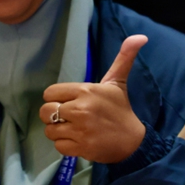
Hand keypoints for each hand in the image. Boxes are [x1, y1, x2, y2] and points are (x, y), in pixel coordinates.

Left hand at [39, 35, 148, 163]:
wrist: (134, 141)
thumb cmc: (121, 110)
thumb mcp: (117, 83)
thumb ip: (123, 58)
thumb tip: (140, 36)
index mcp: (86, 91)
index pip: (50, 93)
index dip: (55, 98)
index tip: (68, 102)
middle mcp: (81, 109)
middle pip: (45, 111)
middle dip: (52, 115)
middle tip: (66, 117)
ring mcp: (80, 130)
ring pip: (49, 130)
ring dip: (58, 131)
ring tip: (72, 129)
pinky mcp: (81, 147)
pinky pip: (57, 146)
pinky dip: (64, 145)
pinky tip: (77, 140)